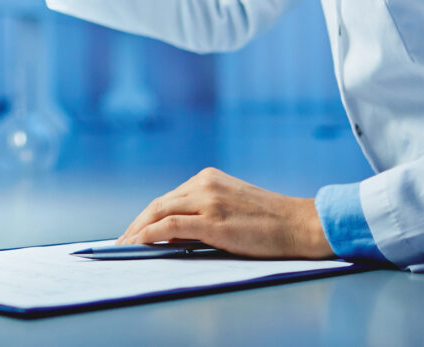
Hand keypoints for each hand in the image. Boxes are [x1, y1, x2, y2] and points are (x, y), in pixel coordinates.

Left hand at [118, 167, 333, 258]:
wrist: (300, 224)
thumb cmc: (270, 221)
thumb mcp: (232, 206)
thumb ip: (204, 211)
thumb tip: (172, 233)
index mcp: (208, 178)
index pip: (168, 198)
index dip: (147, 216)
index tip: (134, 230)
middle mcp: (204, 184)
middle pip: (158, 203)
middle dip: (137, 223)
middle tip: (122, 241)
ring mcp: (208, 200)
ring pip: (159, 212)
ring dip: (138, 230)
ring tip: (126, 246)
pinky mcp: (213, 220)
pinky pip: (170, 226)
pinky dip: (150, 234)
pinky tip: (140, 243)